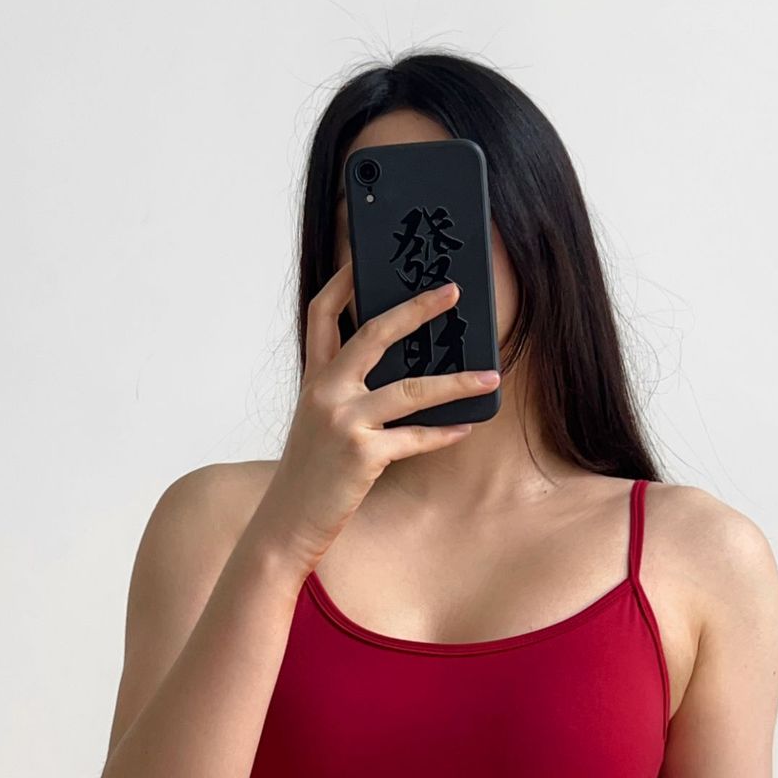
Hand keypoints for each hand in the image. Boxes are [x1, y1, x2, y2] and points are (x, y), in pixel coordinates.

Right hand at [249, 263, 500, 574]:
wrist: (287, 521)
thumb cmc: (310, 473)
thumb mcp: (318, 422)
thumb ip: (345, 391)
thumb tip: (399, 369)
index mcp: (314, 378)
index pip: (323, 313)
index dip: (346, 281)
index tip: (368, 255)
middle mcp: (326, 391)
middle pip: (374, 333)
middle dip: (417, 309)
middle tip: (452, 292)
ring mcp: (344, 421)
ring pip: (411, 389)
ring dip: (456, 382)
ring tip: (490, 376)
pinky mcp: (362, 454)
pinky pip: (415, 438)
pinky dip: (444, 434)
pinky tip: (467, 427)